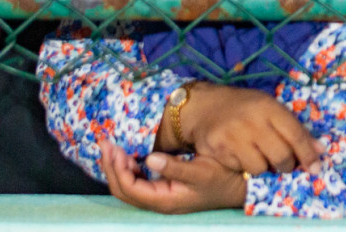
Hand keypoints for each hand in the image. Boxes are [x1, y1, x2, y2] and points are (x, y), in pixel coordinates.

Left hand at [100, 140, 245, 213]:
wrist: (239, 188)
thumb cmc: (223, 179)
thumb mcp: (203, 171)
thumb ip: (175, 167)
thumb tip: (150, 158)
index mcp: (165, 199)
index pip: (129, 187)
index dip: (117, 168)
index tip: (114, 147)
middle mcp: (159, 202)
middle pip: (123, 190)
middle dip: (111, 167)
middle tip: (105, 143)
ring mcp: (161, 198)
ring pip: (128, 188)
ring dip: (117, 168)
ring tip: (112, 148)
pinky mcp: (164, 191)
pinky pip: (138, 183)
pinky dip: (128, 169)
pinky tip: (128, 156)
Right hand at [183, 82, 320, 176]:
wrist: (205, 107)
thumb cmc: (245, 108)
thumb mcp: (271, 109)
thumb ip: (295, 129)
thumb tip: (320, 150)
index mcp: (270, 107)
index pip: (295, 135)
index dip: (308, 154)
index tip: (316, 169)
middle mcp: (253, 121)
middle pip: (281, 156)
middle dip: (287, 166)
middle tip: (284, 164)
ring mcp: (234, 136)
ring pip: (260, 168)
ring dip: (263, 167)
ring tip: (258, 155)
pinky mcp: (219, 150)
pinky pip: (241, 169)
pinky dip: (244, 166)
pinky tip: (240, 154)